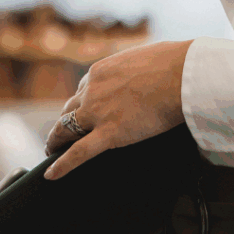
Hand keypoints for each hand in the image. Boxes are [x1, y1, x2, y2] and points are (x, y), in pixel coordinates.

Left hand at [42, 39, 193, 179]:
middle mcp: (93, 90)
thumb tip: (143, 73)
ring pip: (66, 129)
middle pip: (70, 109)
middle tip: (60, 135)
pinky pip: (78, 153)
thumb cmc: (171, 63)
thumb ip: (133, 69)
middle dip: (64, 122)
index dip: (81, 103)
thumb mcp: (143, 58)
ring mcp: (97, 112)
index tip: (82, 111)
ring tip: (51, 151)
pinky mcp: (108, 133)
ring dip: (57, 141)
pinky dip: (62, 165)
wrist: (181, 74)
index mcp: (101, 71)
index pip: (84, 89)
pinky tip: (51, 174)